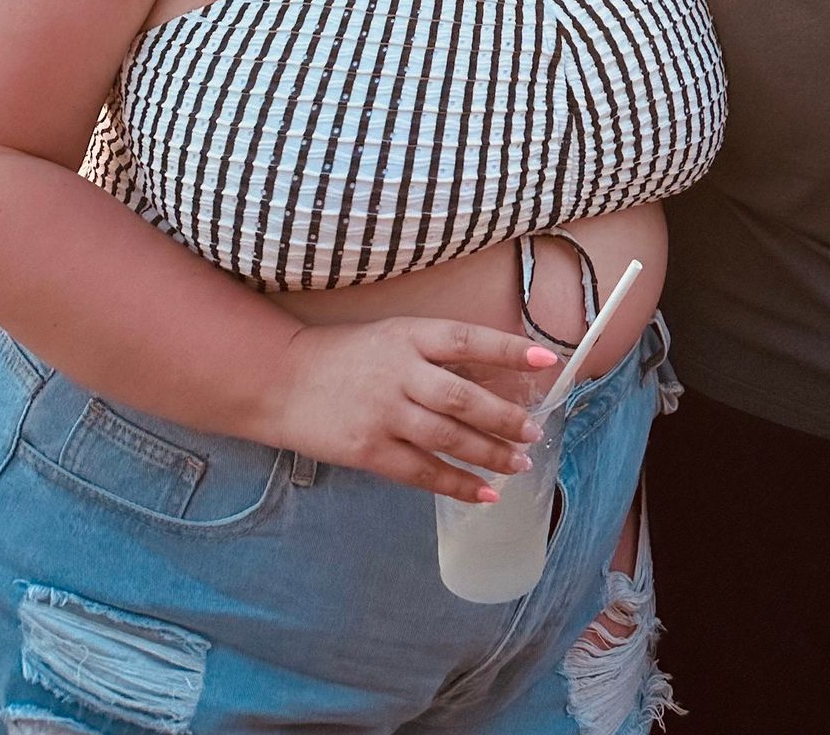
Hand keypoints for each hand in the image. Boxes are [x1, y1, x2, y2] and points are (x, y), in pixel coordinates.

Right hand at [270, 317, 557, 499]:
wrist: (282, 380)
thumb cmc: (345, 355)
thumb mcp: (391, 337)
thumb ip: (434, 354)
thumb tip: (492, 375)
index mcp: (407, 336)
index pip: (467, 340)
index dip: (508, 349)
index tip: (547, 359)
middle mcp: (399, 373)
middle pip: (463, 397)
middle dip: (505, 416)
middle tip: (534, 430)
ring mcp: (384, 414)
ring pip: (449, 437)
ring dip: (490, 453)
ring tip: (520, 463)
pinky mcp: (369, 451)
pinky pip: (423, 472)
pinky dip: (457, 484)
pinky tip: (484, 493)